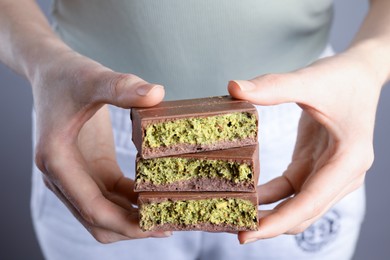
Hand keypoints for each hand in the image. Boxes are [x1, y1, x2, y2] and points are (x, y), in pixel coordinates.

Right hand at [32, 50, 168, 242]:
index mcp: (57, 161)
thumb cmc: (67, 75)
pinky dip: (131, 201)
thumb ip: (121, 87)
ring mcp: (77, 174)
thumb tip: (157, 93)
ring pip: (104, 212)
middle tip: (168, 225)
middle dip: (130, 227)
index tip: (157, 226)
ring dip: (132, 218)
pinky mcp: (90, 168)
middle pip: (97, 220)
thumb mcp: (92, 79)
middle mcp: (63, 175)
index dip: (125, 223)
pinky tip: (155, 195)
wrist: (52, 71)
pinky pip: (111, 194)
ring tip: (166, 214)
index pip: (92, 207)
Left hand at [228, 50, 382, 243]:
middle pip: (303, 212)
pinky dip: (270, 196)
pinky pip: (290, 190)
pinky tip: (247, 196)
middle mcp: (342, 175)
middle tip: (234, 230)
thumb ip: (272, 86)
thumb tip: (233, 87)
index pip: (309, 202)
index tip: (247, 234)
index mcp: (348, 160)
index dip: (278, 222)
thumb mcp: (309, 80)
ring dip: (270, 215)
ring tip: (236, 216)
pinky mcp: (315, 167)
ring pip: (297, 207)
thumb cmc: (341, 77)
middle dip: (270, 225)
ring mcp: (329, 174)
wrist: (358, 74)